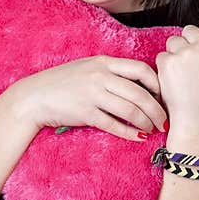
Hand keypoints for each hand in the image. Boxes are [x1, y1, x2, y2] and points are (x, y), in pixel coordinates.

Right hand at [16, 56, 168, 141]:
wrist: (34, 96)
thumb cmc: (63, 83)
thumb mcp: (88, 68)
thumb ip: (111, 73)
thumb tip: (139, 86)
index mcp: (103, 62)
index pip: (140, 69)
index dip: (157, 84)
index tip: (162, 96)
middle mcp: (100, 76)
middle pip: (139, 93)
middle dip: (157, 109)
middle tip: (164, 121)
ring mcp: (92, 95)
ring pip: (130, 109)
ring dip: (146, 122)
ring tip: (153, 129)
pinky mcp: (85, 113)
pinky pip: (114, 124)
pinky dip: (129, 132)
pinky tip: (138, 137)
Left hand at [155, 14, 198, 125]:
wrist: (197, 119)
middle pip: (190, 29)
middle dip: (187, 43)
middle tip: (191, 65)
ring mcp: (186, 54)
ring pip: (174, 41)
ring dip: (175, 53)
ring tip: (183, 74)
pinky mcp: (168, 62)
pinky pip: (163, 55)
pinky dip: (165, 66)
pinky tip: (174, 80)